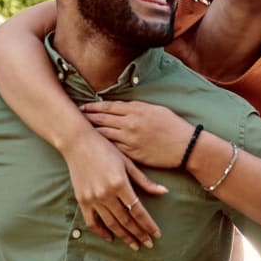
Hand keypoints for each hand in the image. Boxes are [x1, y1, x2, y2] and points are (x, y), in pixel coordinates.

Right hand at [60, 129, 167, 249]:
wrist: (78, 143)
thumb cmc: (105, 149)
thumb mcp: (127, 162)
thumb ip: (144, 181)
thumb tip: (164, 192)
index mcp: (120, 184)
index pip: (138, 210)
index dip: (148, 225)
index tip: (156, 235)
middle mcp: (106, 194)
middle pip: (126, 220)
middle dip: (139, 234)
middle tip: (148, 244)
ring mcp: (93, 198)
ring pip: (111, 224)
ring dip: (124, 236)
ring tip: (134, 245)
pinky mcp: (82, 200)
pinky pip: (92, 222)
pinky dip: (101, 232)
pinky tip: (111, 237)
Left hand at [79, 100, 193, 168]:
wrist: (185, 146)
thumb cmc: (173, 126)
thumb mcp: (155, 109)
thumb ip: (137, 107)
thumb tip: (121, 107)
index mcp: (136, 110)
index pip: (108, 106)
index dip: (93, 106)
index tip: (83, 106)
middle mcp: (130, 123)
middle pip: (102, 119)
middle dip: (87, 117)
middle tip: (74, 117)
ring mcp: (130, 139)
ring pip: (104, 134)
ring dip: (91, 132)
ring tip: (79, 131)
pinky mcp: (132, 154)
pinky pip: (112, 148)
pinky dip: (102, 146)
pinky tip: (94, 145)